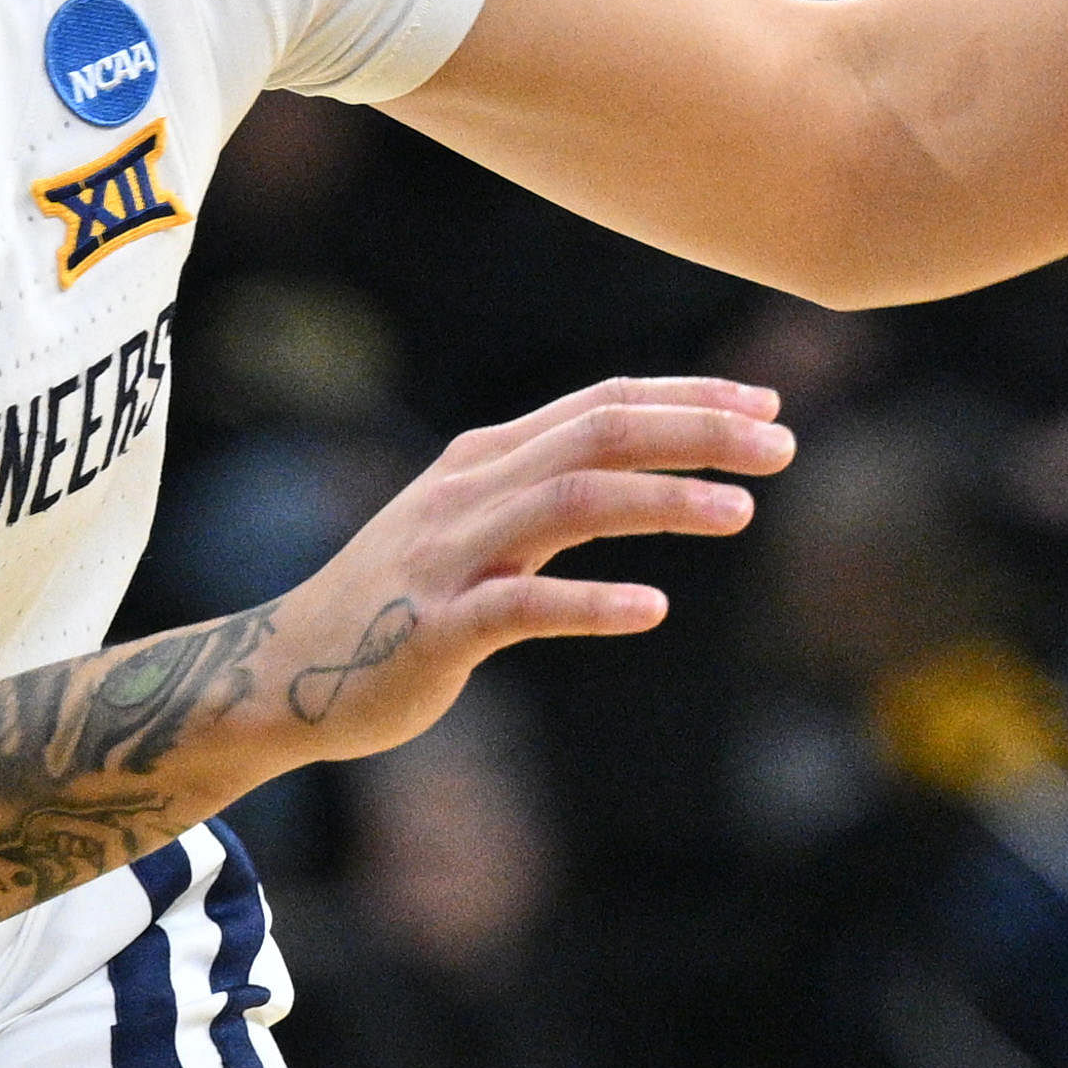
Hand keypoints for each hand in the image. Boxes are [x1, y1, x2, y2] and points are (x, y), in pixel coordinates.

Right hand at [257, 376, 791, 764]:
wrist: (285, 671)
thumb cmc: (395, 604)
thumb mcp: (471, 528)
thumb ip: (545, 495)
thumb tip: (640, 472)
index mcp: (483, 458)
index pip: (601, 403)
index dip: (688, 396)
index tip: (766, 404)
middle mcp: (470, 490)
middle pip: (599, 434)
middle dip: (697, 432)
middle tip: (781, 447)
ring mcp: (451, 556)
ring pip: (572, 501)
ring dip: (664, 499)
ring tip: (741, 513)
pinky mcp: (437, 628)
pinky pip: (524, 605)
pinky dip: (592, 605)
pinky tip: (655, 610)